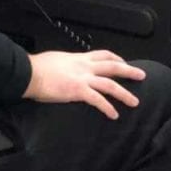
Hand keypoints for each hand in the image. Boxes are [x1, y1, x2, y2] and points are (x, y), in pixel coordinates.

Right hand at [23, 50, 145, 119]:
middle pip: (113, 67)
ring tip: (135, 101)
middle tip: (142, 75)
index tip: (123, 62)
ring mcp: (82, 78)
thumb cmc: (37, 67)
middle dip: (129, 71)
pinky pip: (98, 100)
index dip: (116, 58)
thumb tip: (66, 68)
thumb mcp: (56, 59)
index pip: (103, 55)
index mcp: (78, 58)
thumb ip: (66, 64)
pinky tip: (114, 115)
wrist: (29, 73)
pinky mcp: (77, 91)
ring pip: (110, 84)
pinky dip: (108, 108)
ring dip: (124, 93)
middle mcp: (84, 66)